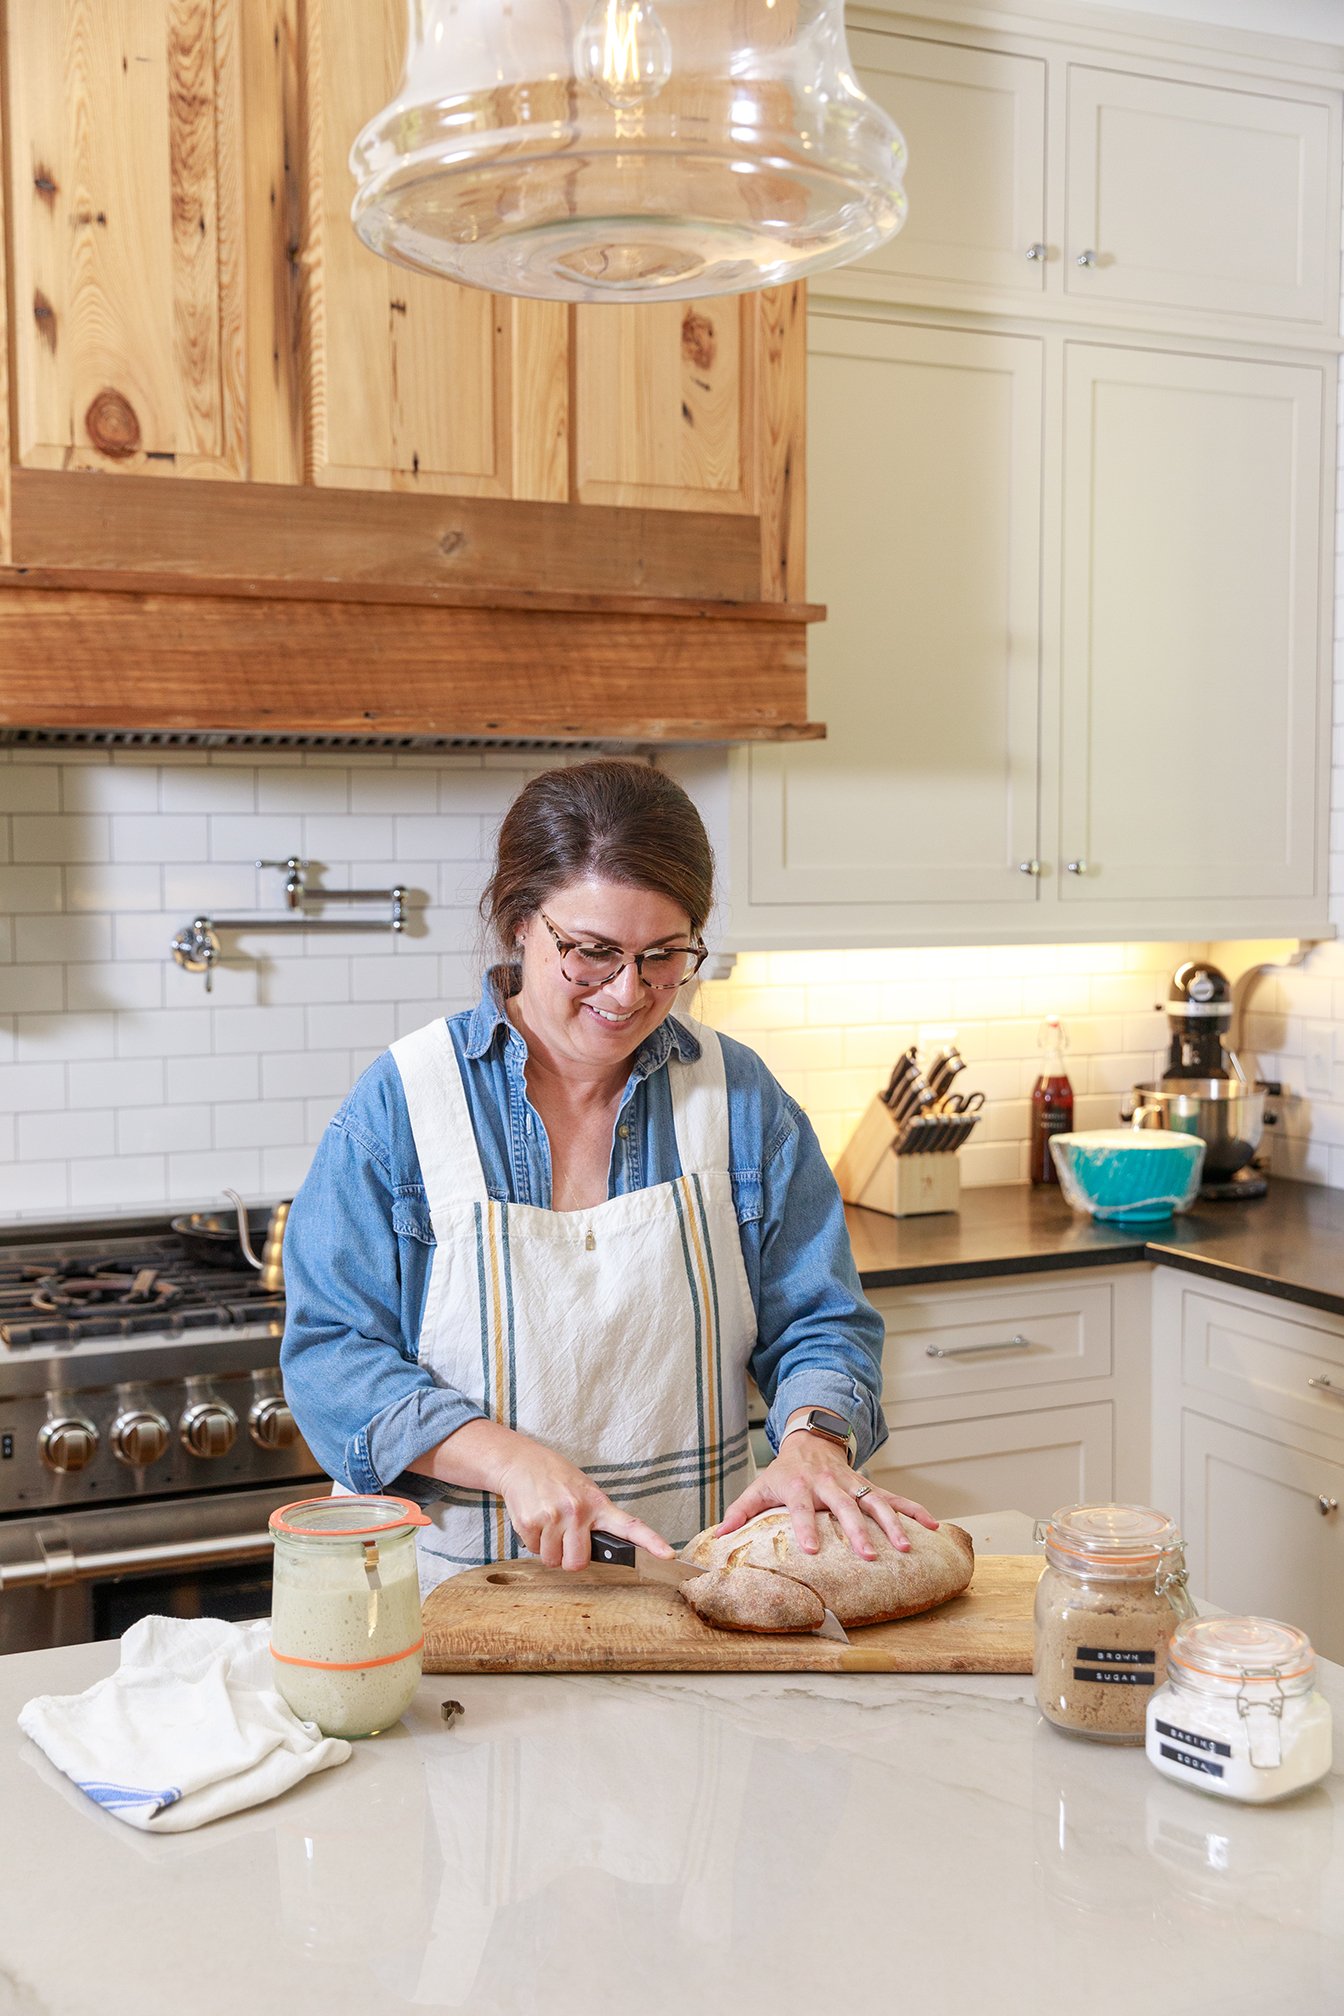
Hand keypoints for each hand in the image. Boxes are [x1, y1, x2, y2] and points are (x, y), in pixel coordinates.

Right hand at [411, 1418, 673, 1570]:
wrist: (521, 1462)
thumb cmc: (557, 1479)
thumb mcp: (584, 1490)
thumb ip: (595, 1518)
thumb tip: (601, 1550)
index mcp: (597, 1503)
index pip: (629, 1525)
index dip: (651, 1541)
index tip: (668, 1555)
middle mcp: (577, 1511)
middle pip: (577, 1563)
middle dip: (569, 1558)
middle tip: (564, 1539)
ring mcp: (553, 1517)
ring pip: (553, 1560)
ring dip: (548, 1550)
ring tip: (547, 1524)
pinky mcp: (530, 1522)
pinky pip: (534, 1551)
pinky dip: (532, 1542)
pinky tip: (534, 1519)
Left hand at [716, 1429, 937, 1560]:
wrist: (810, 1440)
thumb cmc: (783, 1472)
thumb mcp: (759, 1486)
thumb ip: (739, 1512)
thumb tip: (718, 1536)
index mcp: (799, 1486)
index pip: (801, 1508)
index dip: (806, 1527)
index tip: (814, 1550)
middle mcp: (829, 1484)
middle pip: (844, 1506)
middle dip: (857, 1531)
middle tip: (870, 1555)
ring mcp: (853, 1484)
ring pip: (875, 1502)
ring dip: (893, 1524)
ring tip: (907, 1547)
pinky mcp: (869, 1486)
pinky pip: (896, 1498)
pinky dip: (916, 1510)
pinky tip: (934, 1526)